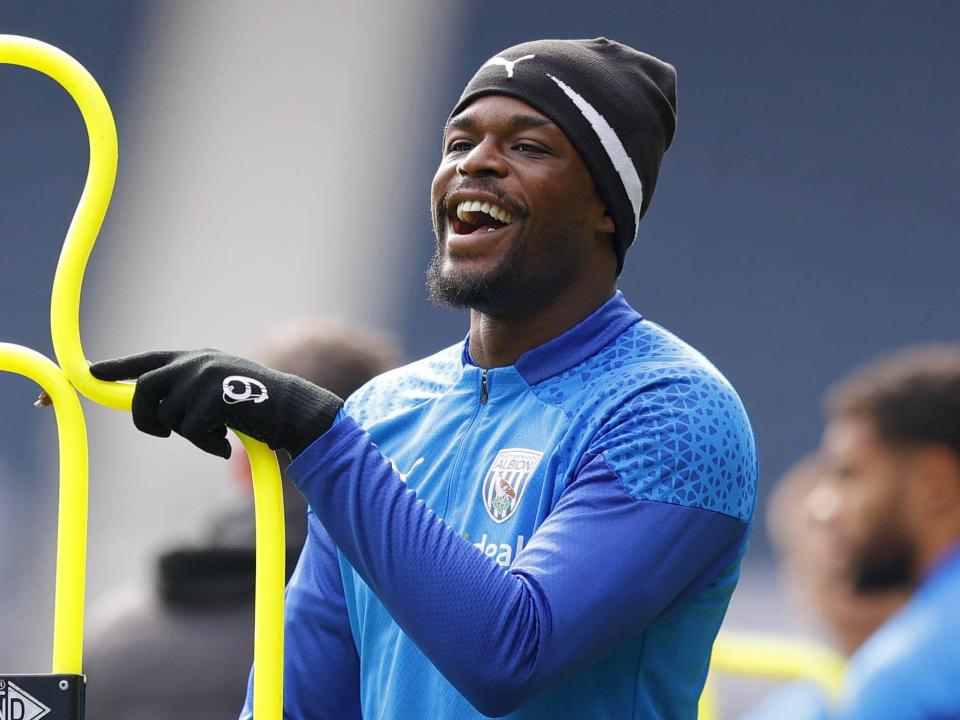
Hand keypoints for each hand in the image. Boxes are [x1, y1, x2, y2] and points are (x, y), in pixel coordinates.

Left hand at [90, 349, 342, 458]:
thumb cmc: (256, 406)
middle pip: (143, 392)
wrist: (292, 408)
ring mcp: (204, 377)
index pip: (144, 361)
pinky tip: (228, 439)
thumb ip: (186, 392)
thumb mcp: (217, 389)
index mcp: (194, 357)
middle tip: (164, 433)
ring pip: (167, 418)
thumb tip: (149, 411)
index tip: (87, 374)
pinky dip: (207, 444)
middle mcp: (195, 361)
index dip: (113, 369)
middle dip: (146, 420)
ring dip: (189, 436)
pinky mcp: (213, 396)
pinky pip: (189, 431)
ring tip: (218, 433)